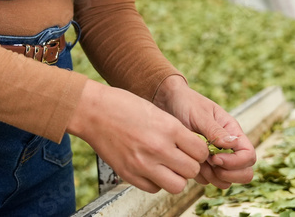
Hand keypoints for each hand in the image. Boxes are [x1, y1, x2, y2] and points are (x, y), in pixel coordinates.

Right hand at [66, 80, 209, 193]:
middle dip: (189, 165)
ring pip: (177, 186)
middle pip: (192, 170)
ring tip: (167, 166)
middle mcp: (158, 148)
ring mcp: (143, 164)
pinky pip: (155, 188)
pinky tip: (150, 168)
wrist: (93, 111)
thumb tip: (192, 149)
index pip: (201, 152)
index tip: (193, 149)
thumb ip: (176, 132)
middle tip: (181, 157)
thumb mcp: (157, 112)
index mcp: (169, 128)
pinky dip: (156, 181)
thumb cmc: (124, 106)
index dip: (200, 151)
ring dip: (175, 177)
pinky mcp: (129, 175)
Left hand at [152, 75, 256, 188]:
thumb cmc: (186, 103)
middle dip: (229, 175)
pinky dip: (201, 177)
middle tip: (211, 166)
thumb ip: (215, 131)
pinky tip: (189, 162)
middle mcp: (227, 146)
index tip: (215, 158)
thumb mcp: (201, 114)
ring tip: (197, 163)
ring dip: (214, 177)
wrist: (168, 102)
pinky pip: (208, 180)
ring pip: (226, 180)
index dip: (236, 163)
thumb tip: (233, 144)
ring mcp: (216, 156)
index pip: (248, 155)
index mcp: (232, 132)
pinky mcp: (203, 163)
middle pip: (244, 172)